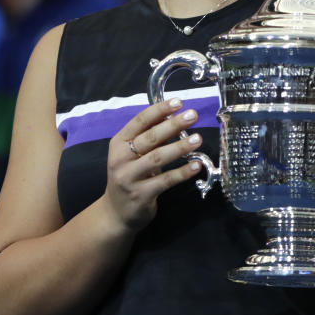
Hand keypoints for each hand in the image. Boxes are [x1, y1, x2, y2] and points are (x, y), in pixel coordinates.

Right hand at [103, 97, 202, 231]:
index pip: (139, 122)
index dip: (159, 110)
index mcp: (118, 143)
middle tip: (193, 115)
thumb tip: (171, 116)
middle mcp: (121, 159)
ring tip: (197, 139)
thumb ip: (148, 138)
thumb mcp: (132, 154)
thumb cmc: (129, 176)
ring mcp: (129, 178)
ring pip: (158, 158)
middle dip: (173, 125)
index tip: (178, 102)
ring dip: (180, 147)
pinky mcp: (141, 195)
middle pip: (150, 138)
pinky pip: (165, 181)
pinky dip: (182, 172)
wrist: (116, 212)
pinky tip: (196, 165)